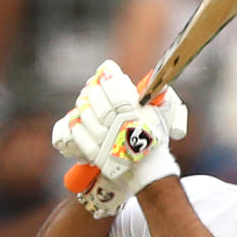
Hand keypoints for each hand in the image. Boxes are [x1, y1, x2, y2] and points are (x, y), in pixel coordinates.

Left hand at [51, 61, 188, 216]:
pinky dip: (77, 125)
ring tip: (86, 102)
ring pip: (86, 116)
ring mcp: (106, 142)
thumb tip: (141, 78)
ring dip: (84, 105)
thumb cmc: (153, 136)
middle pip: (98, 101)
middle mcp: (120, 128)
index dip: (109, 76)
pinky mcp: (96, 155)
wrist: (148, 167)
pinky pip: (79, 135)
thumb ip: (153, 94)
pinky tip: (78, 119)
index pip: (117, 89)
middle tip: (93, 86)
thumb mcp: (160, 113)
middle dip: (93, 90)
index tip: (106, 69)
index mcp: (137, 115)